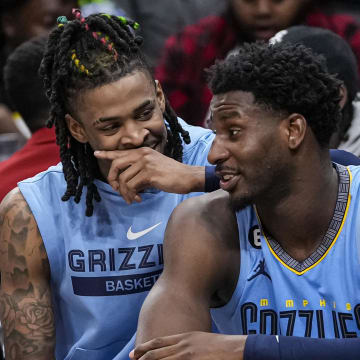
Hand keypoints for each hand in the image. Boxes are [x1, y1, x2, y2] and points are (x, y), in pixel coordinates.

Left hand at [94, 148, 204, 203]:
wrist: (187, 176)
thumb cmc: (172, 174)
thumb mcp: (154, 167)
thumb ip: (140, 169)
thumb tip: (126, 181)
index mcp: (143, 152)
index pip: (121, 152)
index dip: (107, 154)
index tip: (96, 154)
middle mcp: (142, 155)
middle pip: (116, 165)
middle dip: (112, 179)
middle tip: (116, 190)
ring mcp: (145, 163)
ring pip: (123, 179)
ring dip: (125, 193)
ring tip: (133, 198)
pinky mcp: (149, 174)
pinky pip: (131, 186)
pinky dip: (132, 195)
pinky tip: (139, 198)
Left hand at [130, 332, 246, 359]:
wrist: (235, 348)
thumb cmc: (220, 345)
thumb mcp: (199, 340)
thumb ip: (186, 344)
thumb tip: (176, 351)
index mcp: (184, 337)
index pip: (159, 342)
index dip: (145, 347)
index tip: (134, 353)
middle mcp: (182, 346)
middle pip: (156, 353)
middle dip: (142, 358)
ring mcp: (186, 356)